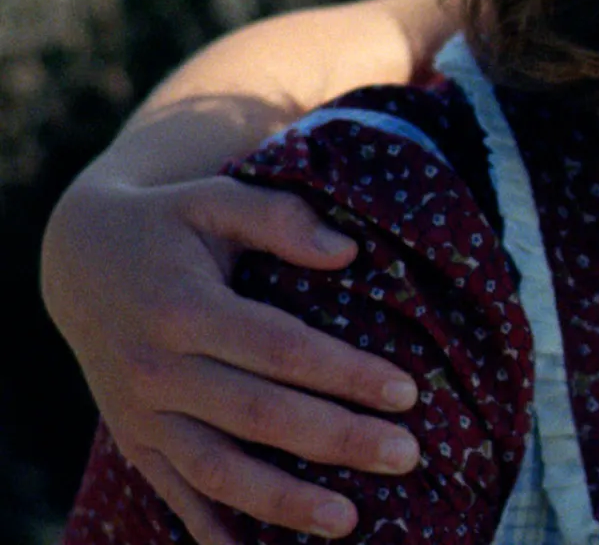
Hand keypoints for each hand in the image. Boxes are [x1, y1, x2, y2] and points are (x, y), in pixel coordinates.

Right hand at [42, 175, 423, 542]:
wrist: (79, 259)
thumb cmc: (169, 225)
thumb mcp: (215, 199)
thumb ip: (280, 217)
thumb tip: (348, 251)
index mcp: (183, 307)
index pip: (280, 349)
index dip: (344, 373)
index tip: (406, 391)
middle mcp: (156, 368)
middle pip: (259, 416)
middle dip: (336, 440)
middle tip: (406, 456)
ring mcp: (141, 413)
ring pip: (216, 470)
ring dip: (283, 501)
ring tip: (349, 521)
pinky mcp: (135, 440)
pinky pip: (176, 492)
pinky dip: (213, 527)